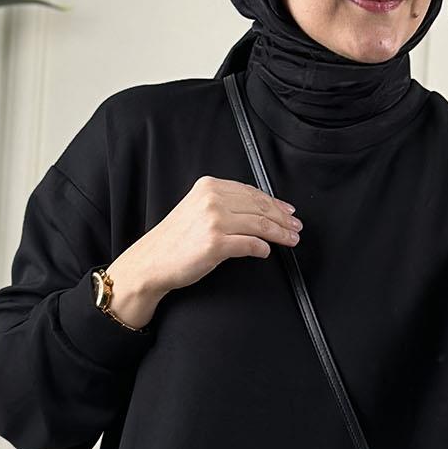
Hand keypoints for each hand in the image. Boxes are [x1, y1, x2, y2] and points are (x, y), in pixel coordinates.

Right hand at [109, 177, 302, 310]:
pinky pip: (250, 244)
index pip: (252, 192)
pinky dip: (262, 248)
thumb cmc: (174, 240)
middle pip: (260, 207)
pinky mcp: (216, 244)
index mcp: (208, 187)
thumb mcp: (196, 209)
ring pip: (260, 224)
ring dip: (280, 233)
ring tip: (291, 240)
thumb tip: (258, 209)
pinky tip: (266, 251)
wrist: (151, 262)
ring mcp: (214, 221)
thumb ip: (223, 204)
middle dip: (283, 219)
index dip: (275, 202)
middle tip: (296, 227)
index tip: (288, 211)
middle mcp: (212, 200)